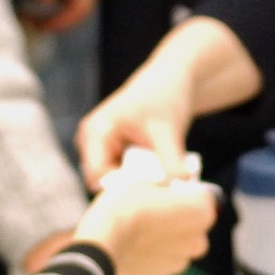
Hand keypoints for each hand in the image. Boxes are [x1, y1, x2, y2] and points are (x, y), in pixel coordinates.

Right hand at [73, 169, 215, 274]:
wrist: (101, 243)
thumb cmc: (124, 206)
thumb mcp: (144, 179)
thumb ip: (163, 185)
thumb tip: (165, 188)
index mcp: (200, 212)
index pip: (206, 199)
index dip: (188, 194)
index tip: (171, 192)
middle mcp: (197, 241)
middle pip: (195, 227)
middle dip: (180, 220)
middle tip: (154, 212)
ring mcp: (179, 264)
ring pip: (178, 249)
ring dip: (165, 241)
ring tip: (139, 232)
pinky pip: (159, 265)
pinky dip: (150, 258)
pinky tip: (132, 249)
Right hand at [75, 58, 192, 188]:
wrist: (172, 80)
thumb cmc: (165, 96)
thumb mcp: (168, 130)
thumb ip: (172, 160)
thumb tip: (184, 182)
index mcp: (95, 132)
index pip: (97, 176)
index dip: (121, 191)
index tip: (151, 195)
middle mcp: (91, 142)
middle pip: (104, 183)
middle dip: (131, 190)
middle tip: (161, 190)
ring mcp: (101, 149)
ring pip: (116, 183)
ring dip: (138, 186)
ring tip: (164, 180)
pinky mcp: (113, 154)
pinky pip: (124, 178)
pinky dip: (142, 180)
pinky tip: (161, 176)